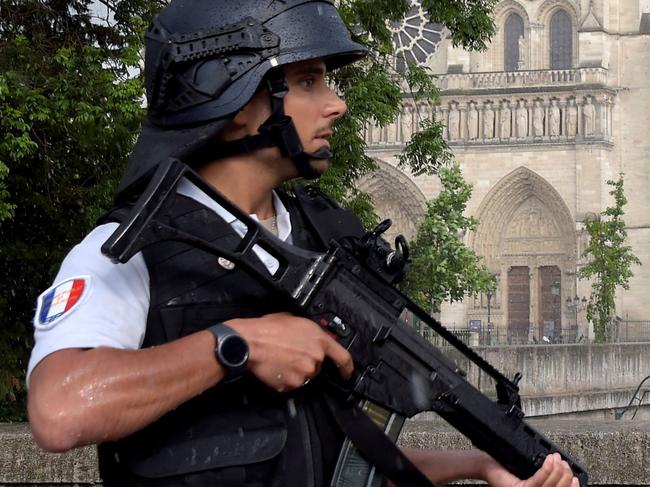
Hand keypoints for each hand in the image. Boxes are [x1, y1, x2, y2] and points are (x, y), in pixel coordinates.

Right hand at [227, 312, 352, 391]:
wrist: (250, 342)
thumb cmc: (267, 329)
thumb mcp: (294, 320)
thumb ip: (309, 331)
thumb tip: (310, 335)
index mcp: (319, 339)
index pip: (343, 357)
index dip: (347, 368)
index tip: (346, 373)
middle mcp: (315, 357)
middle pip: (317, 366)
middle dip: (307, 362)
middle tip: (291, 354)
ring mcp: (304, 373)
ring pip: (304, 376)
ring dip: (296, 370)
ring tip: (281, 359)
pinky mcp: (291, 384)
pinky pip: (291, 384)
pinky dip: (285, 378)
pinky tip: (276, 367)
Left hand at [483, 453, 578, 486]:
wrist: (487, 466)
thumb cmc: (506, 469)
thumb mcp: (529, 473)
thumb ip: (543, 476)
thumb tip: (561, 470)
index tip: (576, 478)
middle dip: (565, 476)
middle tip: (566, 464)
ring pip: (550, 486)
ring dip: (557, 471)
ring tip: (559, 459)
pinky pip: (537, 480)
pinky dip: (546, 469)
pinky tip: (550, 461)